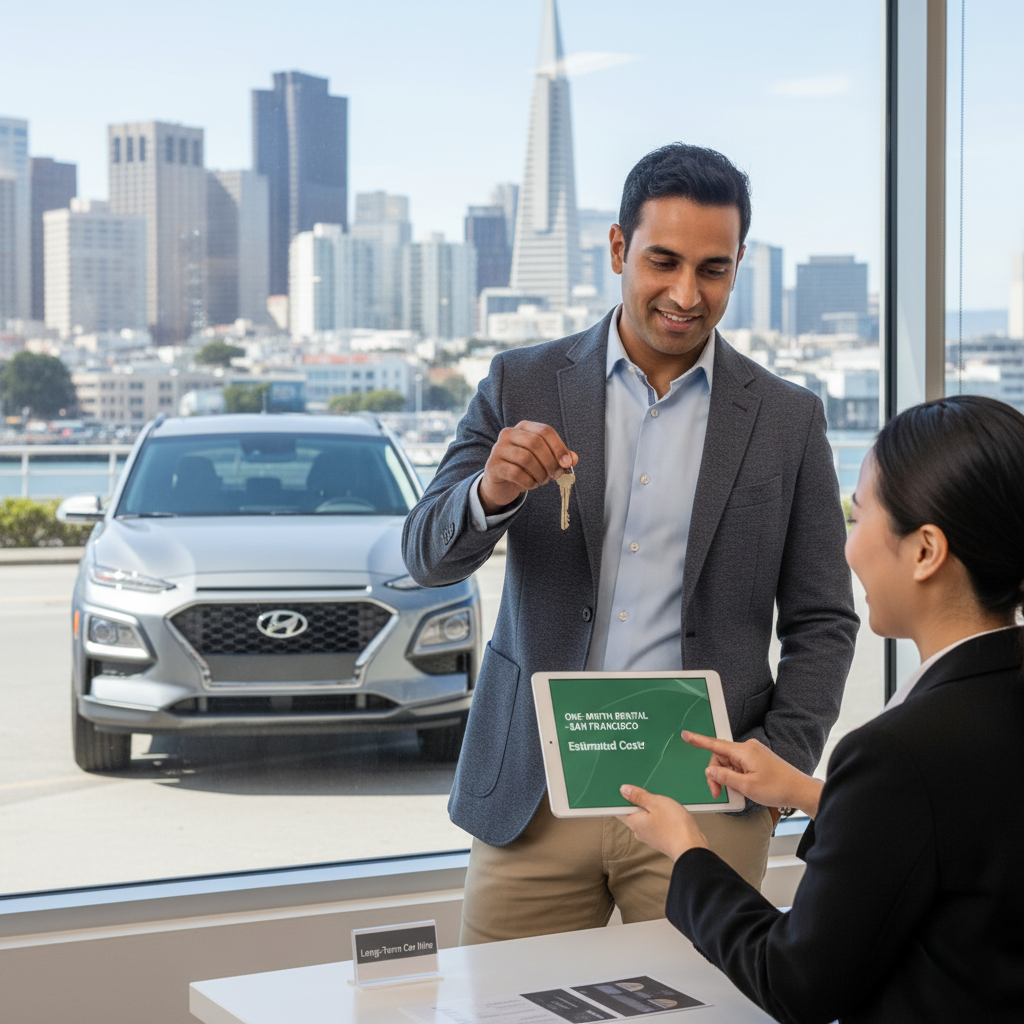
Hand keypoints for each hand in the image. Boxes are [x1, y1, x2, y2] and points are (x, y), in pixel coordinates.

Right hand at [478, 421, 577, 514]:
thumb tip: (573, 459)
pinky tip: (531, 485)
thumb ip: (558, 457)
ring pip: (526, 458)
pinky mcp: (493, 465)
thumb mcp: (543, 461)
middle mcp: (508, 433)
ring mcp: (498, 449)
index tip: (567, 463)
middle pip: (535, 443)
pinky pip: (516, 473)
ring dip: (540, 473)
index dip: (559, 447)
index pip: (545, 430)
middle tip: (556, 475)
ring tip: (542, 481)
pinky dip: (528, 481)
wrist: (501, 485)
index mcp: (523, 427)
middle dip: (550, 461)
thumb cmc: (525, 469)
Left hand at [617, 785, 708, 861]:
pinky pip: (657, 822)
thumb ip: (638, 796)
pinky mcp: (661, 837)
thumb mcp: (655, 803)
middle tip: (649, 791)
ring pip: (647, 816)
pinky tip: (670, 810)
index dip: (621, 797)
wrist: (691, 847)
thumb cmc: (674, 826)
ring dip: (653, 807)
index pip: (619, 809)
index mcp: (633, 822)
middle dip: (640, 800)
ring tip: (663, 800)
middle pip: (634, 811)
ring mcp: (651, 835)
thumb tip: (624, 790)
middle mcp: (639, 830)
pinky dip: (661, 814)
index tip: (626, 788)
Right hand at [681, 731, 822, 818]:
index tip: (686, 735)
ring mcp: (754, 753)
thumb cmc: (778, 787)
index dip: (699, 740)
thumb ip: (725, 777)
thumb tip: (710, 769)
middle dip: (717, 775)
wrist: (800, 790)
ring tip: (737, 792)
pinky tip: (743, 788)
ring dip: (728, 778)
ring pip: (730, 764)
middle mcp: (748, 748)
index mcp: (744, 751)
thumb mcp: (747, 786)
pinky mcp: (758, 759)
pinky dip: (737, 777)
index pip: (715, 744)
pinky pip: (739, 766)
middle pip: (721, 758)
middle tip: (718, 792)